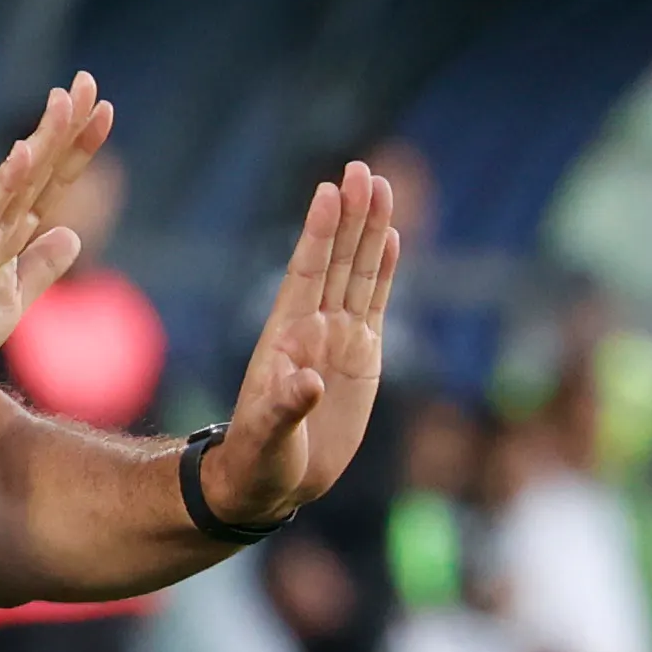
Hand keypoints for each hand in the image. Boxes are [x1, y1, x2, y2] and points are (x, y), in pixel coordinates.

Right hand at [0, 74, 113, 397]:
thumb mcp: (9, 304)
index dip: (78, 150)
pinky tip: (24, 151)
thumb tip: (72, 233)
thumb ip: (39, 269)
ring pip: (17, 179)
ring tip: (64, 98)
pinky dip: (5, 180)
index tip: (102, 109)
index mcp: (8, 240)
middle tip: (87, 80)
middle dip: (65, 127)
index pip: (52, 186)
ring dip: (42, 139)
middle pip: (39, 170)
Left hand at [201, 162, 400, 528]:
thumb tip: (306, 381)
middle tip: (363, 169)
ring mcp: (339, 338)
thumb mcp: (267, 436)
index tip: (328, 192)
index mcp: (286, 336)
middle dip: (350, 216)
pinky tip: (391, 237)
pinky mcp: (362, 356)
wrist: (275, 483)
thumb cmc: (259, 460)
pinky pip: (377, 303)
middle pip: (337, 260)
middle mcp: (314, 327)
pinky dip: (385, 270)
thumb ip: (285, 408)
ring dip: (370, 231)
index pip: (307, 273)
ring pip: (359, 273)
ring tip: (381, 186)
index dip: (318, 234)